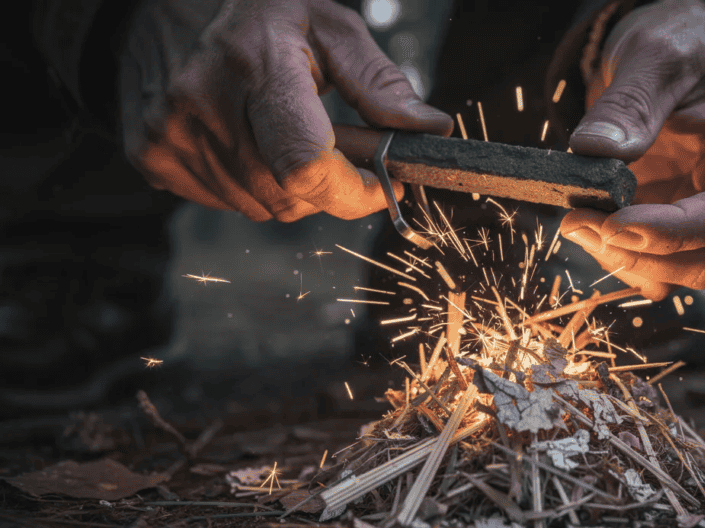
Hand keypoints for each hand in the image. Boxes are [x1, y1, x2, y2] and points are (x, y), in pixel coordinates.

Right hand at [119, 0, 451, 221]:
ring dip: (292, 186)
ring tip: (285, 132)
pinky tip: (249, 140)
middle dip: (330, 185)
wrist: (162, 7)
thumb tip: (427, 128)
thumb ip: (379, 83)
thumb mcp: (329, 27)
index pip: (307, 165)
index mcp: (256, 64)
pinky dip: (254, 184)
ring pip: (263, 207)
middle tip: (337, 146)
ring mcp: (170, 134)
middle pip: (290, 196)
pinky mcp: (152, 156)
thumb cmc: (257, 14)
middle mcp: (203, 102)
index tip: (382, 184)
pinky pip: (228, 203)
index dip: (354, 191)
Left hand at [560, 0, 704, 299]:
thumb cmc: (681, 43)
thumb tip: (595, 151)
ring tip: (575, 219)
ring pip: (680, 273)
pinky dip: (617, 256)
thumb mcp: (656, 53)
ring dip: (624, 261)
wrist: (674, 51)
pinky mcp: (678, 225)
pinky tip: (587, 224)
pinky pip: (653, 265)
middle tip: (578, 219)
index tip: (613, 223)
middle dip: (641, 252)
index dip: (671, 231)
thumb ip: (629, 102)